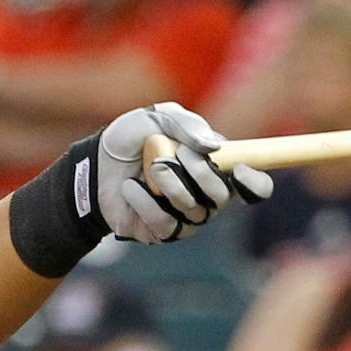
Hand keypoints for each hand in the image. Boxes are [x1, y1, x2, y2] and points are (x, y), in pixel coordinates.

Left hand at [96, 103, 271, 243]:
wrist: (94, 163)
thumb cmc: (131, 138)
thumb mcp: (156, 117)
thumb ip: (186, 124)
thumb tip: (213, 147)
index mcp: (215, 167)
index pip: (253, 186)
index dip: (256, 183)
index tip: (242, 171)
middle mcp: (205, 196)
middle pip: (223, 197)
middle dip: (200, 173)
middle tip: (175, 154)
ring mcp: (184, 217)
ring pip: (195, 211)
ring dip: (170, 184)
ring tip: (149, 168)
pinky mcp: (160, 232)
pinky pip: (165, 224)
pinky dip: (146, 202)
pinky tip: (131, 188)